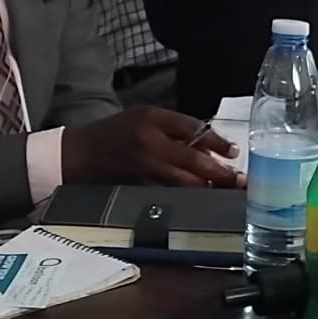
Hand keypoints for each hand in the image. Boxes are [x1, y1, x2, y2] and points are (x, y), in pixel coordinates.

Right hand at [62, 106, 241, 188]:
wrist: (78, 154)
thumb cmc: (114, 133)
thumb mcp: (143, 117)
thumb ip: (173, 129)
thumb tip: (208, 147)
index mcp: (152, 118)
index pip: (193, 128)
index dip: (217, 142)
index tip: (233, 153)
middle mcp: (149, 141)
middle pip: (194, 160)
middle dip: (220, 173)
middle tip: (239, 181)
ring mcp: (144, 167)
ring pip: (184, 182)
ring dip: (208, 189)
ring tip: (226, 193)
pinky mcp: (138, 187)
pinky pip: (169, 194)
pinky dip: (187, 198)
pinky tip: (200, 201)